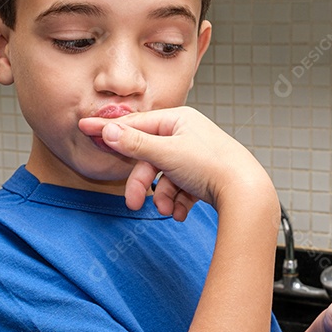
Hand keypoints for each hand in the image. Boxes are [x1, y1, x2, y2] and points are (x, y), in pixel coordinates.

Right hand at [78, 107, 274, 218]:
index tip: (85, 127)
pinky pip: (178, 188)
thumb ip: (135, 143)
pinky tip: (182, 211)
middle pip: (149, 157)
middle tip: (133, 202)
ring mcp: (195, 156)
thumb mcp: (167, 153)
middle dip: (142, 183)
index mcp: (179, 120)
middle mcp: (187, 134)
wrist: (245, 193)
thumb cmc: (213, 167)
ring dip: (162, 196)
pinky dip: (177, 201)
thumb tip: (109, 131)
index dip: (110, 129)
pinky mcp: (202, 176)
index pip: (136, 124)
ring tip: (170, 209)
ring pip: (163, 176)